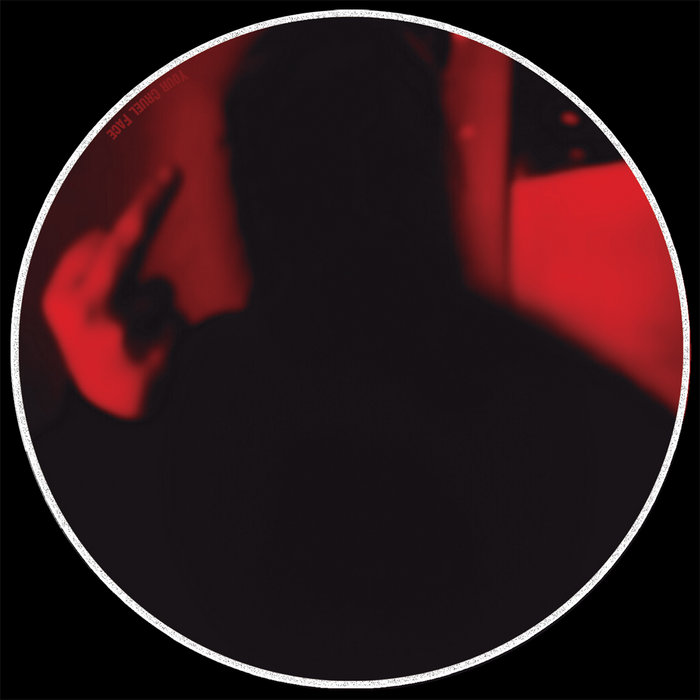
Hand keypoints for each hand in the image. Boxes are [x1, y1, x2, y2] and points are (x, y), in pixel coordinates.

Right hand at [42, 168, 181, 418]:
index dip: (140, 211)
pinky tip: (153, 356)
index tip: (168, 177)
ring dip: (160, 308)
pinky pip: (177, 323)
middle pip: (122, 244)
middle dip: (149, 204)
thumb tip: (114, 233)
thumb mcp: (74, 310)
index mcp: (60, 296)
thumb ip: (89, 268)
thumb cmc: (95, 348)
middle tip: (173, 171)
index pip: (102, 239)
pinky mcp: (149, 357)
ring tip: (138, 339)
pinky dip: (172, 333)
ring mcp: (116, 335)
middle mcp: (83, 311)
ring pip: (161, 291)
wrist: (107, 414)